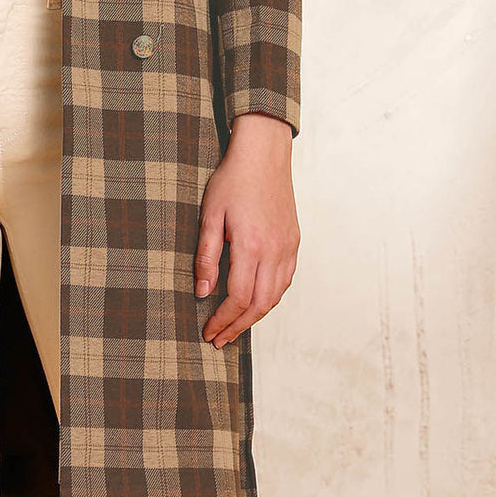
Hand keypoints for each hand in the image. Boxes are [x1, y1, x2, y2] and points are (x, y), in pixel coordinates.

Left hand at [194, 112, 299, 347]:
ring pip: (275, 296)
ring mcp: (288, 247)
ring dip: (255, 316)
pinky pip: (285, 280)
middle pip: (259, 304)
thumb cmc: (232, 181)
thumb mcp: (209, 215)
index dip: (223, 320)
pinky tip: (255, 301)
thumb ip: (206, 256)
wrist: (264, 156)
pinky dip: (270, 298)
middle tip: (220, 340)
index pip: (238, 298)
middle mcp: (275, 251)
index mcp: (251, 245)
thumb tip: (201, 292)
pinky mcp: (294, 242)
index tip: (209, 331)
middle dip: (238, 326)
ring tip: (235, 327)